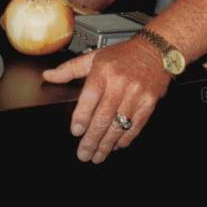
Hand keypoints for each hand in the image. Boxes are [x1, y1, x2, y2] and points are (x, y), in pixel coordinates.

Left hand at [41, 37, 169, 163]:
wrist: (157, 50)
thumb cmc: (125, 54)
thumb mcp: (96, 56)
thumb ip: (71, 68)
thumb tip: (49, 76)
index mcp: (104, 72)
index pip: (90, 99)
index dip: (81, 118)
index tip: (76, 131)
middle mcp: (120, 84)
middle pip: (103, 117)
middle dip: (92, 140)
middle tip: (83, 154)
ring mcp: (136, 94)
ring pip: (118, 125)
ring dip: (107, 144)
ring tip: (97, 156)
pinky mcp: (149, 102)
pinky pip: (135, 125)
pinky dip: (125, 138)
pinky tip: (116, 145)